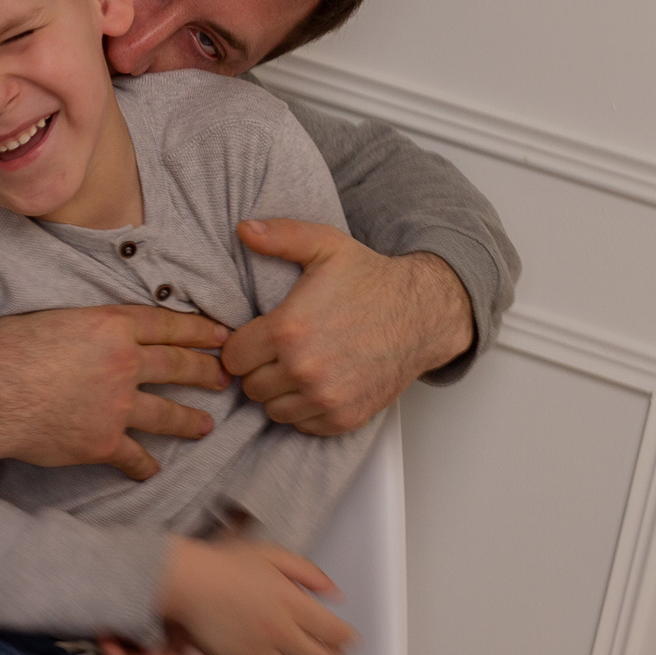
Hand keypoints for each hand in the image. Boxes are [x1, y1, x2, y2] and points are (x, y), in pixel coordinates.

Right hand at [0, 306, 226, 479]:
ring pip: (167, 413)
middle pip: (177, 365)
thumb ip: (88, 325)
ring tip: (206, 425)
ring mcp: (118, 405)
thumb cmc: (7, 348)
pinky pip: (134, 456)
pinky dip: (145, 465)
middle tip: (225, 377)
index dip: (198, 330)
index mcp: (111, 325)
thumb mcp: (55, 317)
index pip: (167, 325)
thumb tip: (98, 333)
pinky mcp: (103, 442)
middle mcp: (124, 362)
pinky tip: (152, 471)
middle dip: (206, 371)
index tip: (221, 335)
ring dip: (190, 420)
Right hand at [161, 537, 353, 654]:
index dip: (348, 640)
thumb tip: (334, 595)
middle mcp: (281, 633)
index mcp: (293, 603)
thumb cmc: (228, 562)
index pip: (335, 633)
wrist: (187, 580)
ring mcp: (258, 653)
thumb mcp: (272, 554)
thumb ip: (308, 572)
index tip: (350, 640)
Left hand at [222, 219, 471, 435]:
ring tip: (298, 366)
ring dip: (280, 391)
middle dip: (259, 368)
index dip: (241, 345)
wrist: (422, 314)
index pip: (233, 357)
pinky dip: (305, 409)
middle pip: (250, 386)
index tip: (257, 336)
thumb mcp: (326, 246)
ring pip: (273, 409)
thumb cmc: (372, 280)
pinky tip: (317, 383)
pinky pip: (302, 425)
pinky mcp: (344, 418)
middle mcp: (304, 369)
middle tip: (279, 350)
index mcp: (289, 330)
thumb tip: (244, 229)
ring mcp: (325, 398)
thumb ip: (280, 236)